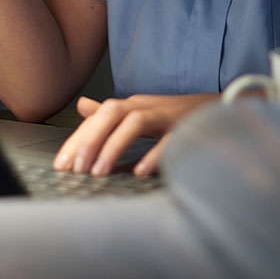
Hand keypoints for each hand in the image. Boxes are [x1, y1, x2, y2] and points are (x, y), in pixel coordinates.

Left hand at [52, 93, 217, 176]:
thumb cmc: (175, 116)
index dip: (77, 139)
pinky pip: (169, 139)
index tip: (61, 165)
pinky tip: (140, 172)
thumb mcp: (139, 112)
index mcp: (132, 105)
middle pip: (111, 113)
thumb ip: (110, 114)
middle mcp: (146, 106)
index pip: (98, 118)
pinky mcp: (187, 128)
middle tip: (75, 169)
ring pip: (135, 123)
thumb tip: (81, 106)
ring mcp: (167, 115)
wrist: (219, 109)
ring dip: (114, 147)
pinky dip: (154, 154)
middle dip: (90, 140)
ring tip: (98, 173)